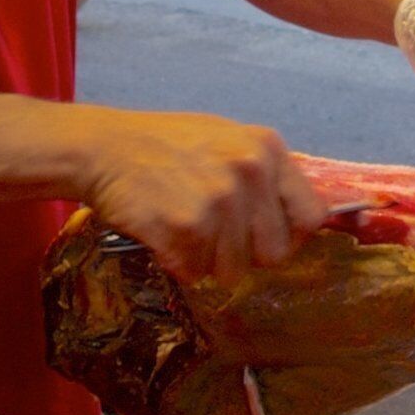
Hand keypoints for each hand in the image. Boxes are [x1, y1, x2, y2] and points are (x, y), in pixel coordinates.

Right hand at [60, 106, 329, 280]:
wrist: (103, 147)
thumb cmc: (165, 146)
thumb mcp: (227, 141)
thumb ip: (265, 175)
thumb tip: (301, 222)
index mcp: (267, 149)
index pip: (311, 216)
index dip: (289, 236)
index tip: (264, 237)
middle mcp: (250, 172)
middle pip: (273, 254)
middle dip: (244, 254)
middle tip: (212, 234)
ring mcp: (219, 201)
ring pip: (232, 270)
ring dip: (205, 260)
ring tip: (181, 225)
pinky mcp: (186, 227)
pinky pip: (195, 272)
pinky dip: (177, 262)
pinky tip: (162, 232)